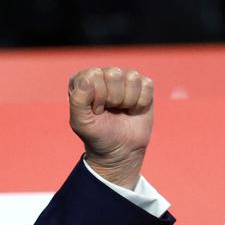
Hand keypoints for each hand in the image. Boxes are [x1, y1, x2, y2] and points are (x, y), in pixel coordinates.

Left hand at [68, 67, 153, 188]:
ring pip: (132, 77)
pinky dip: (141, 102)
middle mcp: (102, 74)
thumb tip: (89, 77)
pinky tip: (133, 109)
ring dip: (128, 100)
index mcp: (82, 79)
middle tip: (109, 110)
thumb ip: (78, 100)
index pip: (93, 75)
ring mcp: (122, 78)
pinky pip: (146, 84)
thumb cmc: (96, 134)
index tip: (96, 111)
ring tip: (120, 109)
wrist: (120, 151)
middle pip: (114, 74)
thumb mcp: (80, 122)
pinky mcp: (142, 85)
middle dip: (114, 98)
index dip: (97, 97)